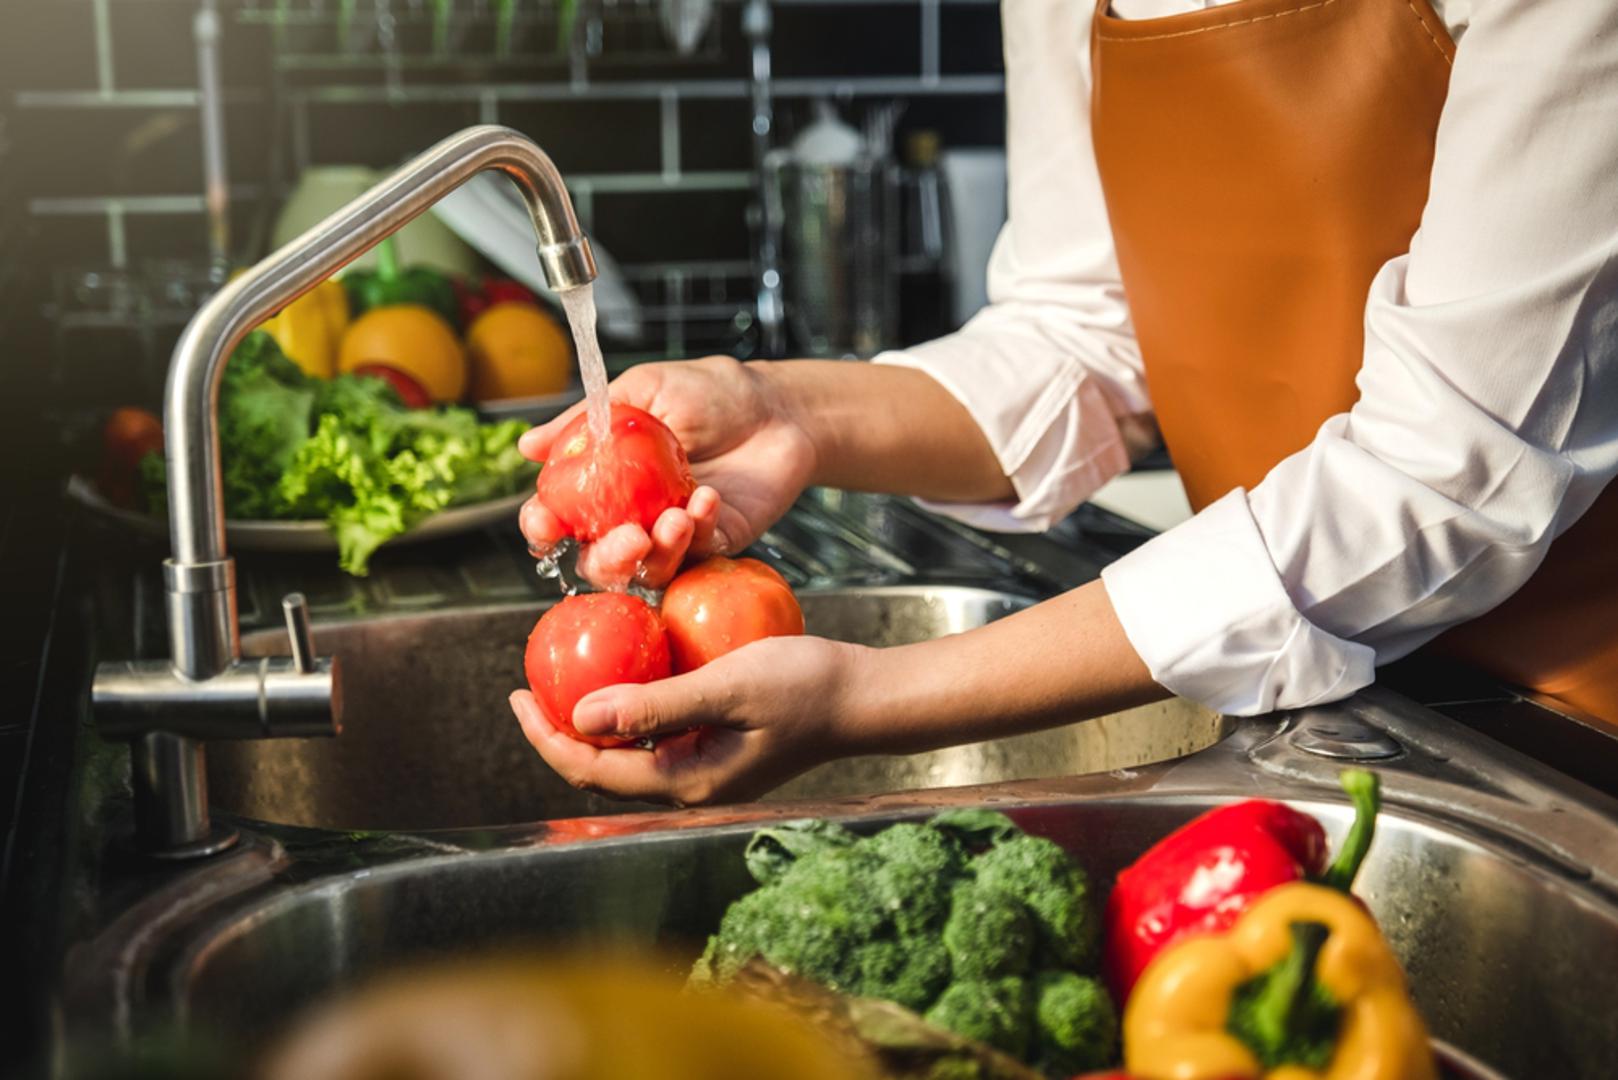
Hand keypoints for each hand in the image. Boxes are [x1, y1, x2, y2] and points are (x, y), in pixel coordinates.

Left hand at [509, 635, 863, 805]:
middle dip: (559, 730)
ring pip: (628, 751)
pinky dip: (631, 705)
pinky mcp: (720, 748)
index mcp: (686, 782)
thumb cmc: (806, 686)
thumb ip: (655, 704)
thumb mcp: (727, 686)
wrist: (866, 696)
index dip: (545, 736)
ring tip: (565, 676)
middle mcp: (690, 785)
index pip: (591, 769)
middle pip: (602, 767)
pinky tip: (628, 667)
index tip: (517, 694)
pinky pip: (658, 731)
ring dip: (594, 718)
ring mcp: (706, 769)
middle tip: (529, 684)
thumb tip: (580, 717)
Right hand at [518, 357, 816, 587]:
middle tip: (627, 536)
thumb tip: (526, 445)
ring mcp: (673, 536)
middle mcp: (632, 517)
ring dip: (656, 553)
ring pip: (647, 572)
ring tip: (674, 518)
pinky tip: (707, 497)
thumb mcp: (643, 392)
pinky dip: (699, 531)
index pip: (560, 517)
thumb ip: (585, 420)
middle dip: (604, 559)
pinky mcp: (715, 545)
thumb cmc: (709, 393)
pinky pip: (697, 556)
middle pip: (598, 562)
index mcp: (604, 483)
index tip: (544, 521)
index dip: (543, 526)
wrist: (777, 406)